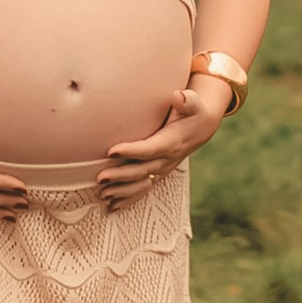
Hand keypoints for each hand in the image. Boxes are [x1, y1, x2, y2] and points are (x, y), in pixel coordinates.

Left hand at [97, 75, 232, 205]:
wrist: (202, 127)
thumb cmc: (192, 111)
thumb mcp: (193, 103)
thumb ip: (187, 100)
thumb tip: (179, 96)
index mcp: (172, 142)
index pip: (149, 149)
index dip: (131, 151)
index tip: (111, 151)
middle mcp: (167, 159)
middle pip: (141, 170)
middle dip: (120, 175)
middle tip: (100, 177)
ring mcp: (162, 169)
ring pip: (141, 184)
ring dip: (121, 191)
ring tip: (102, 194)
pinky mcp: (158, 173)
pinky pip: (143, 189)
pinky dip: (128, 199)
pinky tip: (112, 206)